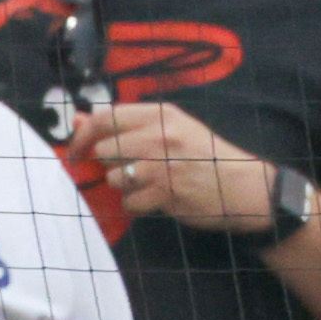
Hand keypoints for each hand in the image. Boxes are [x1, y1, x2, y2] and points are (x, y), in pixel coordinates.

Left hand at [69, 101, 287, 234]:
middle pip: (104, 150)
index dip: (84, 135)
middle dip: (110, 164)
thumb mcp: (171, 129)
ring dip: (125, 186)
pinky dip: (138, 205)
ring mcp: (162, 164)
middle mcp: (160, 134)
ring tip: (151, 183)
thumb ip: (126, 125)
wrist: (243, 185)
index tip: (78, 151)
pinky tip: (158, 198)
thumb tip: (77, 120)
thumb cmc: (203, 156)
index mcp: (162, 114)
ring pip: (113, 178)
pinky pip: (128, 202)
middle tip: (134, 168)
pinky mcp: (164, 192)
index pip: (106, 117)